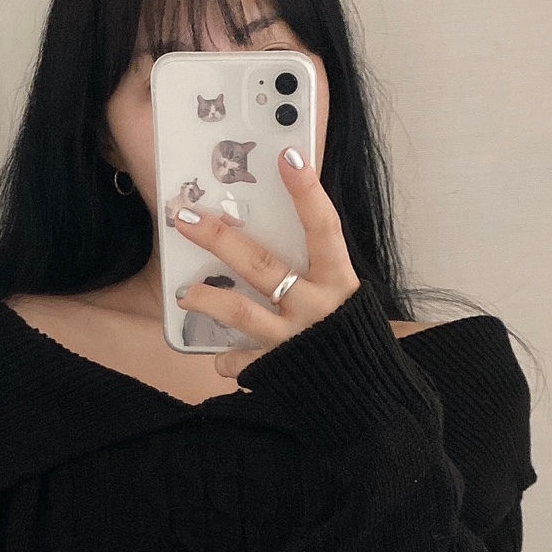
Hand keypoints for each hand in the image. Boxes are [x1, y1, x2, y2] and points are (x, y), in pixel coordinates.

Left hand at [171, 145, 360, 380]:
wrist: (367, 395)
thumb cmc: (349, 332)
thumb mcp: (341, 292)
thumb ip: (315, 264)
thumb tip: (275, 221)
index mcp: (337, 279)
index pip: (324, 227)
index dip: (307, 192)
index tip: (288, 155)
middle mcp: (316, 306)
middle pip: (262, 265)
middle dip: (220, 238)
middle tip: (184, 218)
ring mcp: (295, 338)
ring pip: (242, 313)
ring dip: (208, 300)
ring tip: (184, 292)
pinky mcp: (279, 369)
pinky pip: (242, 361)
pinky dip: (228, 359)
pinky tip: (219, 355)